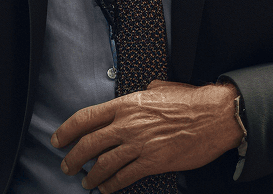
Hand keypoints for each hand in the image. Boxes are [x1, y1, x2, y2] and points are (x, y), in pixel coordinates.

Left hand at [51, 80, 243, 192]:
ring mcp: (140, 144)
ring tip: (85, 182)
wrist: (214, 115)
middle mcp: (127, 124)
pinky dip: (113, 184)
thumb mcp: (157, 88)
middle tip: (66, 166)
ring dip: (91, 175)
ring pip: (104, 163)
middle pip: (89, 143)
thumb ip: (141, 95)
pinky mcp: (154, 162)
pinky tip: (106, 189)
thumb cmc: (189, 100)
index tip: (57, 139)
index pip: (86, 117)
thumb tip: (138, 95)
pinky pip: (126, 176)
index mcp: (125, 104)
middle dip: (73, 157)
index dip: (67, 130)